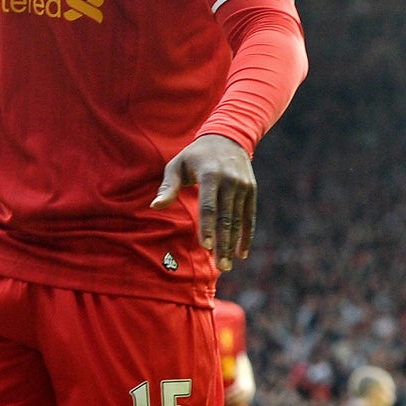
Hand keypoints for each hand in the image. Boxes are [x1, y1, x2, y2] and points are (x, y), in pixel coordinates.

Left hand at [151, 133, 254, 271]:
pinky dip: (246, 236)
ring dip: (233, 244)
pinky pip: (249, 217)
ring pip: (238, 221)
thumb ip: (168, 187)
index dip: (208, 227)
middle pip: (226, 218)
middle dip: (223, 244)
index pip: (209, 206)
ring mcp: (243, 187)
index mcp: (210, 175)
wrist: (228, 137)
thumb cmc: (195, 155)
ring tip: (227, 266)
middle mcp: (230, 181)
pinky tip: (241, 254)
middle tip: (220, 267)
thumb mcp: (177, 165)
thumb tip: (155, 206)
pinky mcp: (251, 191)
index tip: (206, 246)